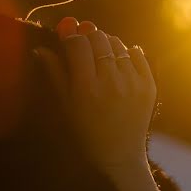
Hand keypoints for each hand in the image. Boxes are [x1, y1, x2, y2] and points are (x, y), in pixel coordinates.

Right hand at [34, 17, 157, 171]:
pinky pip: (137, 54)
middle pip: (99, 38)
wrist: (119, 155)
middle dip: (88, 36)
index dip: (71, 35)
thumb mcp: (66, 105)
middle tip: (84, 42)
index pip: (78, 44)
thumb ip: (56, 74)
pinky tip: (119, 61)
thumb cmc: (86, 132)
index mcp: (86, 87)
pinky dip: (127, 52)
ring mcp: (133, 82)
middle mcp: (111, 81)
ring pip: (118, 44)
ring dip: (107, 43)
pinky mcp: (149, 85)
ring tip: (101, 54)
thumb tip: (41, 49)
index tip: (68, 34)